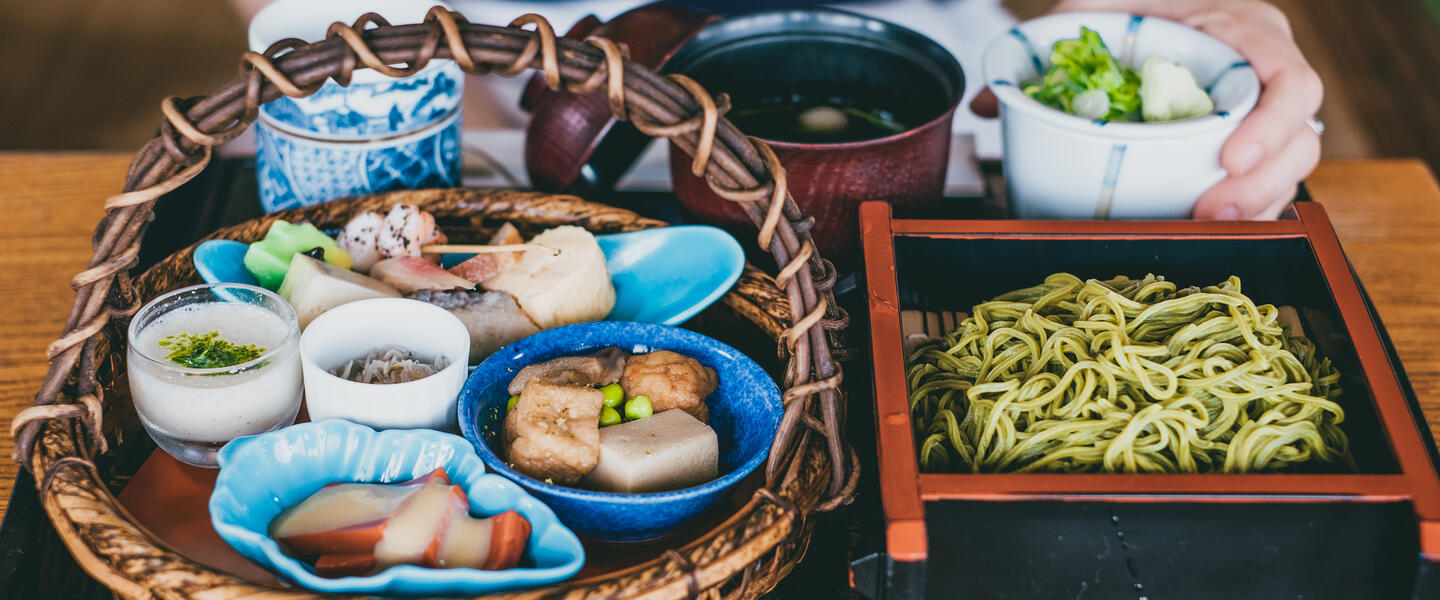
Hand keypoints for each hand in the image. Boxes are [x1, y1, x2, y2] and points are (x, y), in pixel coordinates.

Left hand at [988, 0, 1322, 218]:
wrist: (1151, 8)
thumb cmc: (1137, 3)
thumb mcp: (1100, 6)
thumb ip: (1051, 43)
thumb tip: (991, 103)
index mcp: (1247, 32)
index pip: (1290, 80)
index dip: (1270, 125)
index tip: (1228, 160)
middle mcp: (1268, 74)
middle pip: (1300, 136)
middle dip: (1261, 184)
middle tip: (1211, 213)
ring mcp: (1265, 113)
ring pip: (1289, 168)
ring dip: (1254, 207)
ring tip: (1210, 229)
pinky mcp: (1251, 145)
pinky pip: (1266, 184)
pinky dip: (1245, 212)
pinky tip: (1214, 232)